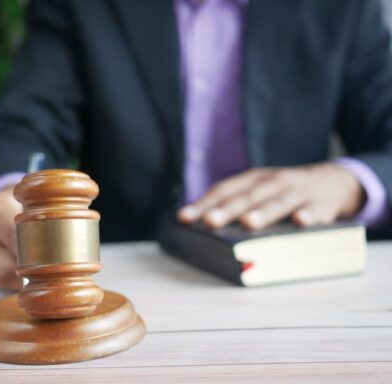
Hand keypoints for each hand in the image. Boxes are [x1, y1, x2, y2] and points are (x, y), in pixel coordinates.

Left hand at [177, 163, 364, 229]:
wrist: (333, 182)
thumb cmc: (285, 192)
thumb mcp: (261, 191)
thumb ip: (238, 204)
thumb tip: (204, 224)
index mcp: (253, 180)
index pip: (225, 190)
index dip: (204, 203)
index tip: (183, 217)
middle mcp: (273, 182)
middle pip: (247, 197)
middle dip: (227, 210)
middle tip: (208, 222)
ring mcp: (297, 192)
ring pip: (278, 203)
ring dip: (263, 213)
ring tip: (247, 223)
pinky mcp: (321, 205)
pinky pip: (316, 211)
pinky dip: (309, 216)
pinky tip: (300, 222)